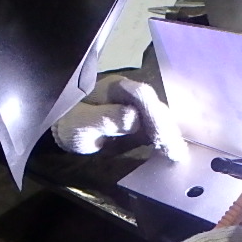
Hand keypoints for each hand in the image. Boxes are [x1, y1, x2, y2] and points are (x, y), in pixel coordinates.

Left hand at [51, 74, 187, 160]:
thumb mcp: (83, 123)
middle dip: (167, 127)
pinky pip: (155, 125)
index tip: (162, 137)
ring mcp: (135, 104)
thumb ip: (106, 118)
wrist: (64, 126)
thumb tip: (134, 117)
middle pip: (155, 105)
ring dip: (169, 133)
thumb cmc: (70, 124)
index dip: (155, 115)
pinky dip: (164, 137)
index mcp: (116, 87)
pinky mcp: (138, 117)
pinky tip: (171, 151)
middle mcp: (130, 92)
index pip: (143, 95)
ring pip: (159, 115)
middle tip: (176, 151)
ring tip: (177, 153)